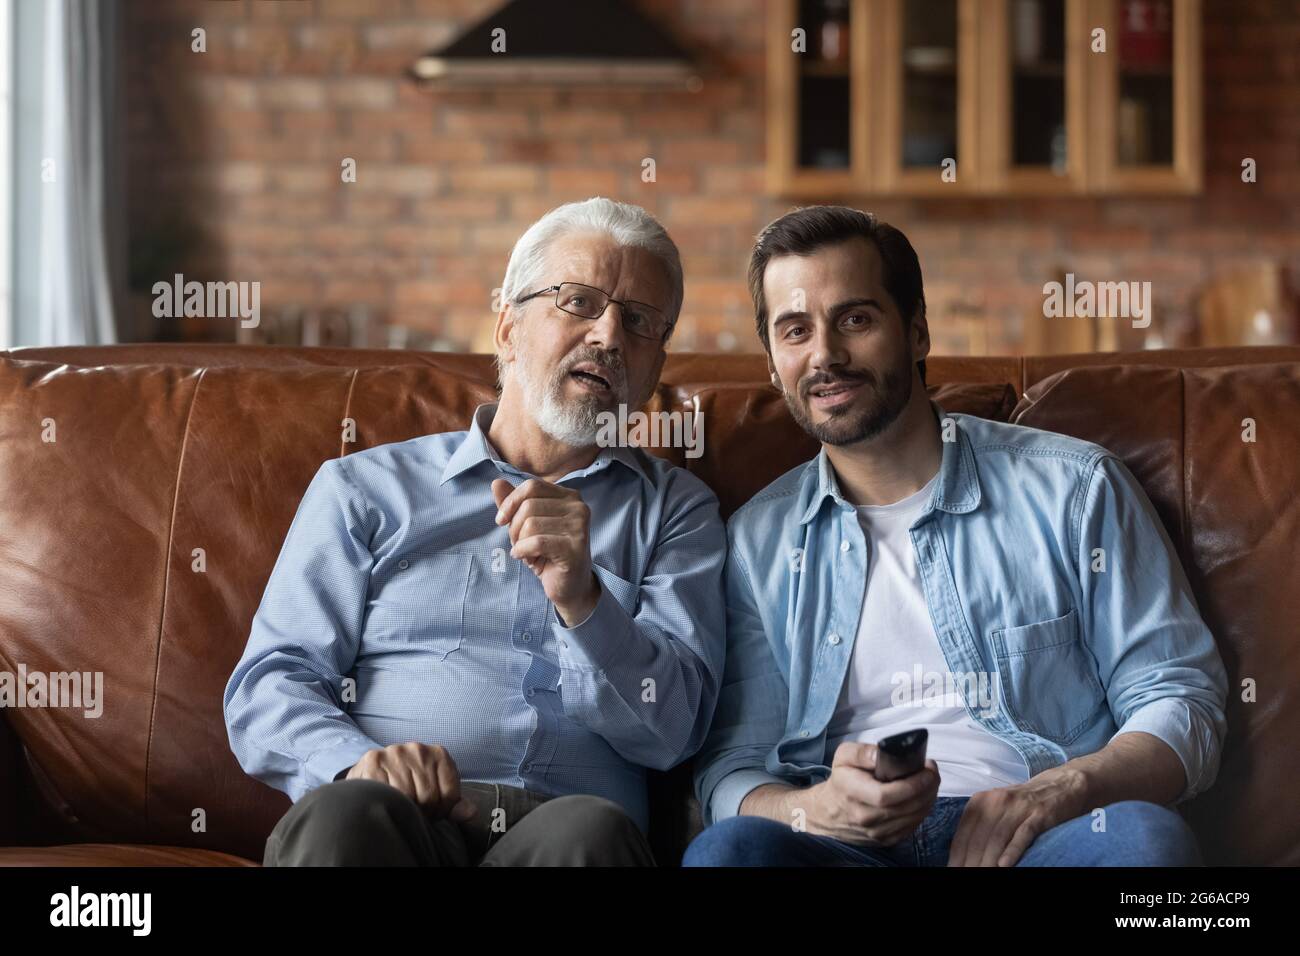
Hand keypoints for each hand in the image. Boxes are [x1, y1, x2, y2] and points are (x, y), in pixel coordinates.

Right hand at [343, 742, 476, 822]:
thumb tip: (469, 813)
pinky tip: (386, 800)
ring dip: (404, 809)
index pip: (449, 795)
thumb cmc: (410, 783)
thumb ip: (455, 804)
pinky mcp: (374, 761)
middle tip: (415, 814)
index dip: (441, 812)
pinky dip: (387, 801)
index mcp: (439, 754)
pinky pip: (387, 792)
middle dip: (423, 813)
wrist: (373, 771)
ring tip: (402, 808)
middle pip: (428, 797)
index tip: (432, 814)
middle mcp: (418, 749)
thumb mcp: (437, 791)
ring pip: (407, 796)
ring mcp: (395, 753)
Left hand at [492, 477, 599, 624]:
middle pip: (528, 505)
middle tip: (520, 544)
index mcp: (569, 496)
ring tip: (529, 554)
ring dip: (520, 543)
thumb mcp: (526, 526)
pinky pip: (536, 542)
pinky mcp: (576, 547)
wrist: (569, 586)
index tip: (500, 521)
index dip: (510, 502)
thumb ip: (513, 504)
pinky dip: (524, 552)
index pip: (531, 486)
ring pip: (530, 524)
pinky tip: (529, 560)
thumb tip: (496, 482)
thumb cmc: (547, 553)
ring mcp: (579, 527)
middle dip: (514, 528)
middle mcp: (578, 507)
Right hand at [801, 742, 940, 845]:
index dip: (912, 784)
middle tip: (933, 772)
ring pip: (912, 818)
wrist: (829, 812)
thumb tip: (883, 753)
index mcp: (853, 793)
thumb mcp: (844, 757)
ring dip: (928, 800)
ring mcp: (876, 832)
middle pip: (905, 807)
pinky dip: (922, 812)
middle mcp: (865, 817)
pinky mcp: (885, 840)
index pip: (887, 795)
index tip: (926, 769)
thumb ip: (863, 752)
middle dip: (927, 788)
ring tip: (931, 783)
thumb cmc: (841, 781)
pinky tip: (924, 798)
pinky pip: (911, 827)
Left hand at [946, 766, 1088, 866]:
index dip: (957, 857)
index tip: (953, 871)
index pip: (963, 835)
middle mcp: (995, 802)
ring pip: (997, 839)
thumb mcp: (995, 810)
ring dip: (987, 862)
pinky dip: (1012, 851)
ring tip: (982, 876)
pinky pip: (1023, 834)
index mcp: (980, 802)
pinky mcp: (1039, 815)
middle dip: (970, 863)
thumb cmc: (1022, 803)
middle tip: (966, 877)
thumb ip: (979, 828)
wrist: (1059, 785)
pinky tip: (1004, 865)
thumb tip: (961, 855)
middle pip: (978, 840)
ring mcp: (1018, 808)